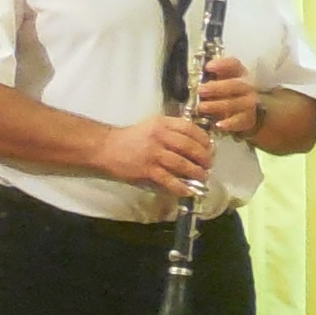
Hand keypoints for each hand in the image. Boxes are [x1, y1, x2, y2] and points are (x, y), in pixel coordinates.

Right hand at [92, 113, 213, 196]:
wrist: (105, 147)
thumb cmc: (131, 138)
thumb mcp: (152, 126)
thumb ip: (171, 130)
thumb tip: (195, 142)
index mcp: (162, 123)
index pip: (189, 128)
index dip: (204, 139)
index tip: (210, 147)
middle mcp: (159, 136)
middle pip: (189, 146)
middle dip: (204, 157)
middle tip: (209, 164)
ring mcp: (153, 153)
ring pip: (182, 163)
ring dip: (196, 172)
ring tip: (202, 177)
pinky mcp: (147, 169)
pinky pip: (169, 179)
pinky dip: (181, 186)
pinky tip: (188, 191)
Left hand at [194, 52, 262, 137]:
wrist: (246, 112)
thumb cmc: (227, 93)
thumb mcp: (221, 82)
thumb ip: (210, 77)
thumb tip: (192, 78)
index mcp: (238, 73)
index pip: (233, 65)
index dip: (221, 64)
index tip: (208, 67)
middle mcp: (247, 86)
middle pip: (235, 85)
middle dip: (216, 87)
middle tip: (200, 90)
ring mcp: (249, 103)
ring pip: (235, 103)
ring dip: (217, 105)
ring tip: (201, 107)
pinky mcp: (248, 119)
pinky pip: (239, 121)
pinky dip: (229, 123)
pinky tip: (218, 124)